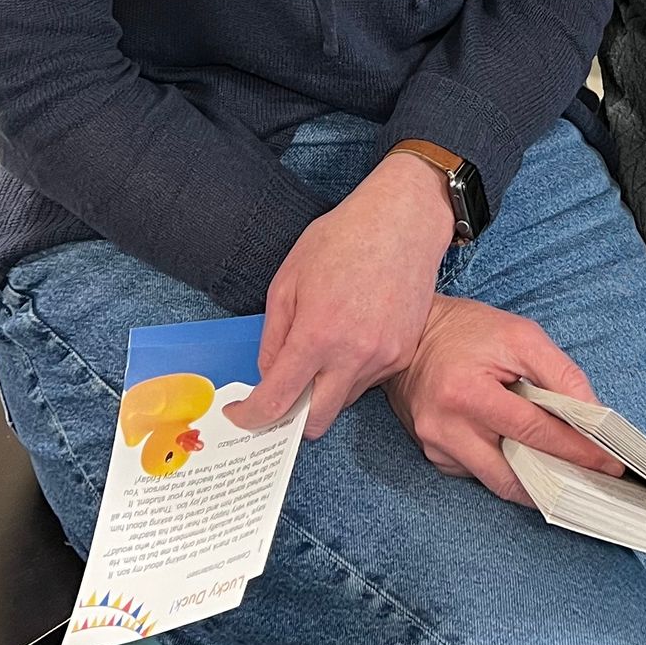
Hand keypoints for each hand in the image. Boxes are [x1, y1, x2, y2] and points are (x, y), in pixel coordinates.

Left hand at [228, 152, 454, 437]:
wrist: (403, 223)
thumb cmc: (342, 240)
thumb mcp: (287, 280)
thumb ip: (273, 336)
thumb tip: (268, 375)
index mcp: (317, 335)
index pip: (277, 401)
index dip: (252, 416)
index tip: (241, 414)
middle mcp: (353, 356)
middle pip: (315, 421)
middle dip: (292, 416)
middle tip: (281, 392)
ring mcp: (383, 358)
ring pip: (342, 401)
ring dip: (324, 389)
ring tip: (323, 347)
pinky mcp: (403, 354)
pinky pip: (368, 381)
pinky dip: (351, 372)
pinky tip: (351, 335)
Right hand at [384, 295, 626, 505]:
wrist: (412, 336)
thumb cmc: (469, 331)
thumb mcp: (521, 337)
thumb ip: (561, 375)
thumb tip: (592, 415)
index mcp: (466, 394)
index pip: (534, 433)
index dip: (576, 450)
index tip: (609, 463)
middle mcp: (446, 429)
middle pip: (514, 476)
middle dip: (559, 481)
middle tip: (594, 482)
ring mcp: (436, 447)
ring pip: (499, 484)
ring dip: (536, 482)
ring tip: (571, 475)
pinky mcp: (435, 455)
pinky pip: (481, 474)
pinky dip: (509, 470)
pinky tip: (531, 459)